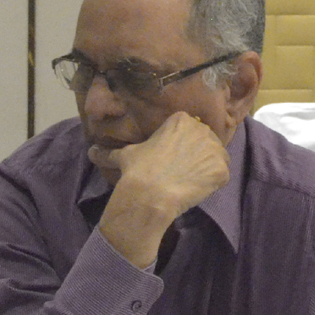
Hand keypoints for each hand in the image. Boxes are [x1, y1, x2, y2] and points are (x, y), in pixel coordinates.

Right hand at [97, 112, 230, 267]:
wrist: (150, 194)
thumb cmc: (137, 170)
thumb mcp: (124, 156)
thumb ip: (110, 152)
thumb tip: (91, 152)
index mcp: (181, 120)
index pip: (189, 130)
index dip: (182, 146)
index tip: (172, 160)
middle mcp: (202, 129)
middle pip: (206, 142)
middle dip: (197, 156)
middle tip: (181, 173)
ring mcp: (215, 150)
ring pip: (216, 159)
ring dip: (206, 169)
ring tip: (189, 182)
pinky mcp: (223, 170)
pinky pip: (221, 176)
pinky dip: (212, 185)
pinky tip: (196, 190)